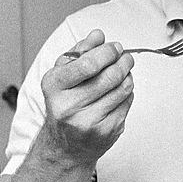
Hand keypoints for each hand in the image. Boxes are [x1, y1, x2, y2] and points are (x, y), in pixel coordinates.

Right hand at [39, 29, 133, 165]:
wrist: (65, 146)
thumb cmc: (65, 104)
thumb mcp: (63, 75)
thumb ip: (80, 52)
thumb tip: (98, 35)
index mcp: (54, 86)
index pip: (87, 64)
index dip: (107, 52)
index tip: (115, 47)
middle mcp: (69, 106)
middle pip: (110, 76)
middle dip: (123, 62)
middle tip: (126, 57)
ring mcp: (89, 121)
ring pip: (122, 89)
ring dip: (128, 76)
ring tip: (124, 72)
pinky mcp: (106, 131)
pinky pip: (127, 103)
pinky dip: (127, 93)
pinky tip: (119, 92)